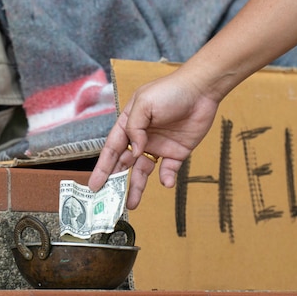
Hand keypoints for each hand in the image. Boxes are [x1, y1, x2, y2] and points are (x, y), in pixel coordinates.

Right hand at [88, 69, 219, 208]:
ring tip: (131, 205)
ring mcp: (159, 146)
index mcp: (129, 124)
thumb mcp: (145, 103)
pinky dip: (166, 178)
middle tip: (108, 202)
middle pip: (124, 164)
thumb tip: (135, 151)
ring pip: (143, 172)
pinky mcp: (177, 152)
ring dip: (137, 187)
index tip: (94, 185)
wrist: (202, 90)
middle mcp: (141, 137)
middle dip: (116, 183)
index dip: (102, 167)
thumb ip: (134, 128)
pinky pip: (168, 170)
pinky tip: (165, 182)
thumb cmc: (170, 91)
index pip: (111, 149)